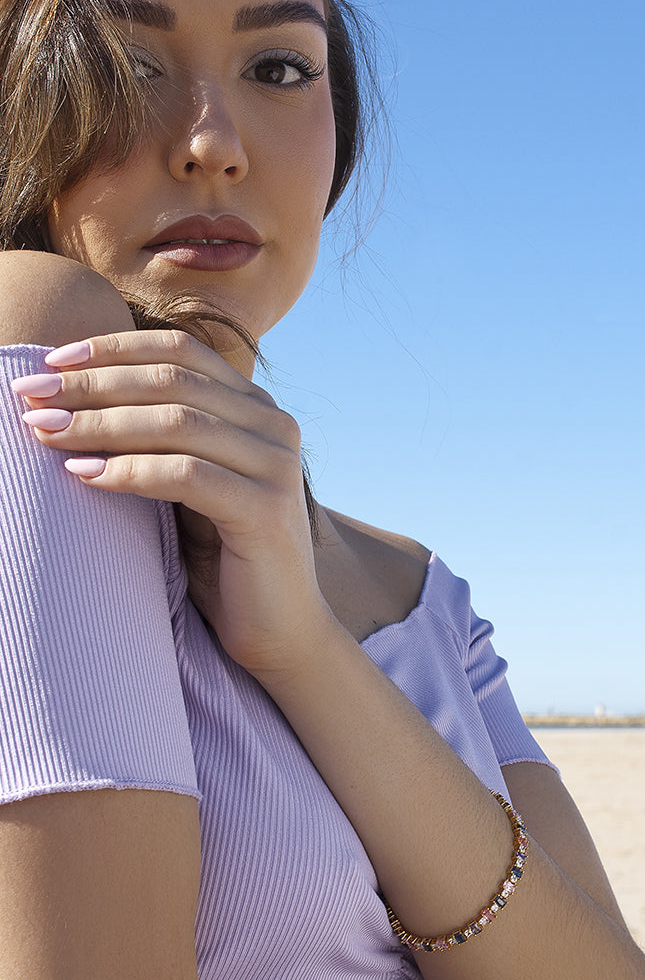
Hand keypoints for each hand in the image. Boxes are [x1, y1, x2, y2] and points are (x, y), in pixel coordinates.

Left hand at [12, 330, 331, 674]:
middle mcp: (275, 426)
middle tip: (29, 393)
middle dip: (93, 384)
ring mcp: (276, 466)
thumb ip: (160, 437)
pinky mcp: (267, 510)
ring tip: (43, 431)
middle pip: (173, 381)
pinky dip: (129, 471)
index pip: (182, 352)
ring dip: (99, 424)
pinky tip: (82, 475)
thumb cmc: (223, 557)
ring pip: (177, 422)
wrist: (281, 631)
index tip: (51, 360)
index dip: (114, 349)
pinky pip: (186, 475)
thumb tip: (69, 399)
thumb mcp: (190, 482)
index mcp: (258, 409)